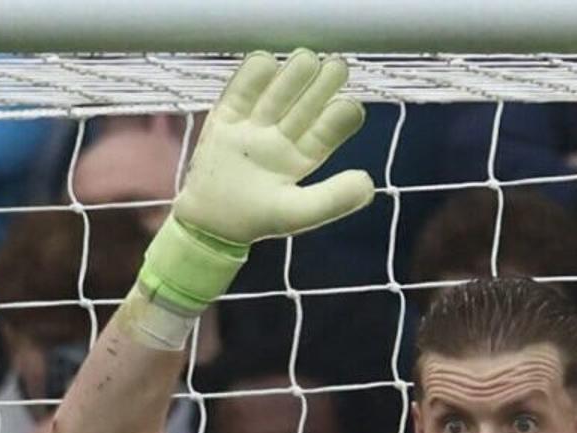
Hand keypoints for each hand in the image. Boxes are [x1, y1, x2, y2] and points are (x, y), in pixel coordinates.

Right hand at [169, 51, 375, 255]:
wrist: (207, 223)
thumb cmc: (255, 219)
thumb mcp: (296, 213)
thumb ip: (333, 199)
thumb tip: (369, 182)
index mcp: (308, 152)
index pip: (336, 121)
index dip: (345, 110)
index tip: (344, 109)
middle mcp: (287, 131)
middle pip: (314, 94)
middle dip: (328, 79)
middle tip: (334, 70)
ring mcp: (259, 120)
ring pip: (285, 83)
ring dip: (298, 70)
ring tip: (304, 65)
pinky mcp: (229, 113)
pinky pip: (245, 83)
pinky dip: (258, 69)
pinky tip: (267, 66)